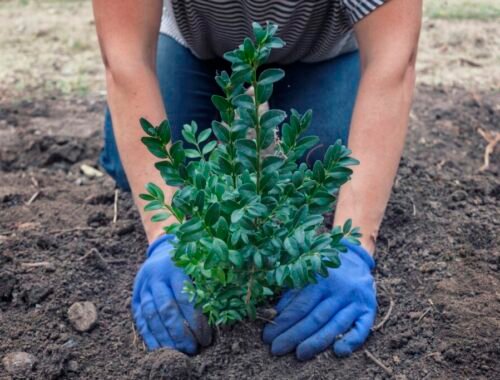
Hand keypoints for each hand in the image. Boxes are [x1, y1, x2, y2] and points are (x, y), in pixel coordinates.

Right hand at [132, 235, 211, 353]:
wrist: (162, 250)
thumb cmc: (188, 262)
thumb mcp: (197, 266)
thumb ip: (206, 284)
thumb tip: (221, 312)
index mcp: (175, 268)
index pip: (185, 299)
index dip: (196, 321)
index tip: (206, 338)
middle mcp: (156, 276)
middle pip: (166, 309)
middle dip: (180, 333)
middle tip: (193, 349)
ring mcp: (142, 286)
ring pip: (151, 315)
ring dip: (164, 337)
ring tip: (178, 352)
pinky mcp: (135, 296)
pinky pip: (139, 319)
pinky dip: (149, 336)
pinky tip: (159, 349)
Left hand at [263, 240, 375, 359]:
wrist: (355, 256)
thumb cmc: (324, 268)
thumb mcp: (307, 273)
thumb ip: (293, 292)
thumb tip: (276, 314)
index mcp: (321, 278)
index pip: (300, 305)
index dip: (283, 322)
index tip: (268, 336)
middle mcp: (340, 289)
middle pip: (315, 317)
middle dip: (294, 335)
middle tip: (277, 349)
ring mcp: (356, 300)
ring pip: (335, 325)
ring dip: (317, 342)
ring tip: (300, 354)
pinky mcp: (369, 309)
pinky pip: (362, 328)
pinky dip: (352, 341)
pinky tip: (338, 351)